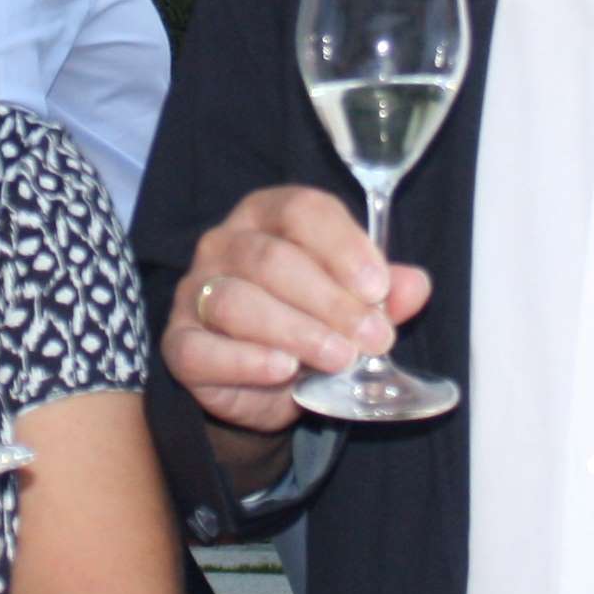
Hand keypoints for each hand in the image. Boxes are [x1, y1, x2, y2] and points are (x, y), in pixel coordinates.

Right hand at [161, 186, 431, 436]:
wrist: (263, 383)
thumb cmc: (309, 322)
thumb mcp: (352, 304)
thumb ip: (383, 292)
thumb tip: (414, 286)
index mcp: (267, 215)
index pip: (301, 209)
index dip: (343, 246)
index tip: (379, 287)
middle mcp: (223, 244)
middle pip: (272, 259)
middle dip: (330, 301)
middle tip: (373, 337)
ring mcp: (194, 292)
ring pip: (237, 302)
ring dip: (296, 331)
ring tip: (340, 358)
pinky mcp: (178, 343)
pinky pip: (202, 349)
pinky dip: (245, 360)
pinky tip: (283, 370)